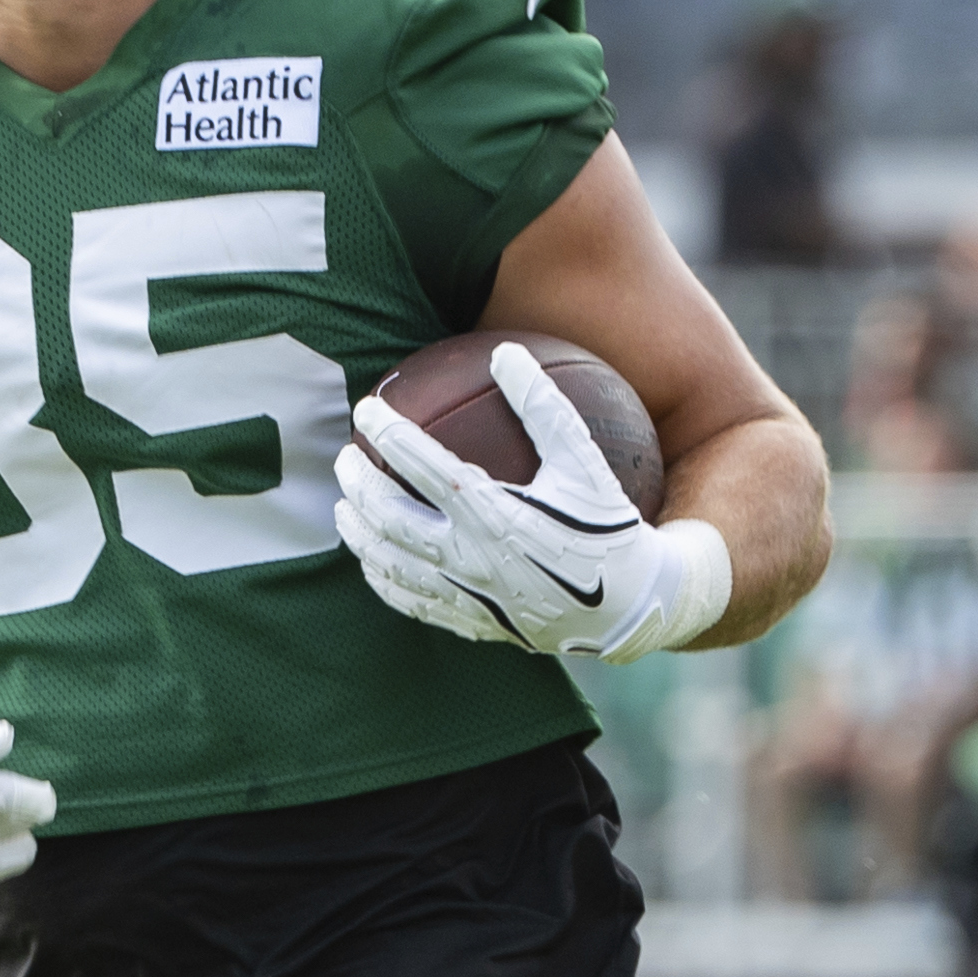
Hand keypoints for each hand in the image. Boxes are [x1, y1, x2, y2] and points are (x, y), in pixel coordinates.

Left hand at [333, 347, 730, 663]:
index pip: (421, 464)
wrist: (634, 607)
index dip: (386, 433)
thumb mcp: (585, 462)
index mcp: (495, 513)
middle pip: (389, 517)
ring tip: (344, 510)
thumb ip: (544, 407)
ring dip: (359, 535)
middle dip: (358, 484)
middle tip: (343, 459)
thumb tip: (506, 352)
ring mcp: (467, 596)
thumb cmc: (609, 527)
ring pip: (390, 565)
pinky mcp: (472, 624)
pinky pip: (412, 603)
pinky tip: (375, 564)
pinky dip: (384, 580)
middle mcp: (472, 558)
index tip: (365, 409)